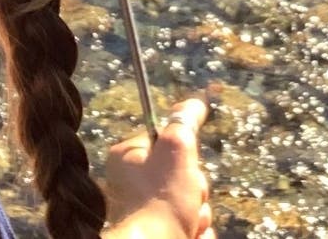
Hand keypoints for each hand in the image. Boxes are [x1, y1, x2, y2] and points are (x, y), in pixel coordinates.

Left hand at [103, 97, 212, 238]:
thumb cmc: (162, 198)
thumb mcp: (177, 146)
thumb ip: (185, 119)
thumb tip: (195, 101)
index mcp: (127, 158)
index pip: (166, 141)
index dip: (183, 151)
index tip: (184, 162)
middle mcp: (131, 185)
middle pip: (183, 175)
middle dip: (196, 188)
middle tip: (188, 196)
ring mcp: (147, 213)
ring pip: (191, 203)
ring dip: (199, 212)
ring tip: (188, 220)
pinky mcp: (163, 234)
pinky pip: (192, 226)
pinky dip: (197, 231)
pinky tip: (188, 234)